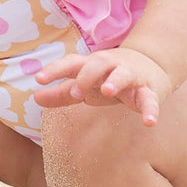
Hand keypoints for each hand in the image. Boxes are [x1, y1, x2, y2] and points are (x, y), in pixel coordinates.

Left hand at [34, 47, 172, 125]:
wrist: (150, 65)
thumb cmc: (107, 78)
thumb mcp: (84, 84)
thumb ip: (61, 93)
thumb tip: (35, 97)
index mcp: (90, 65)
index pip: (70, 64)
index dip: (54, 70)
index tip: (38, 79)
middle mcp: (109, 66)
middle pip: (96, 65)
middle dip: (85, 76)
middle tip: (75, 93)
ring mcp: (130, 76)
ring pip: (123, 75)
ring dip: (115, 81)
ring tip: (107, 91)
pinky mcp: (148, 90)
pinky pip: (150, 99)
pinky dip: (151, 109)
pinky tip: (149, 122)